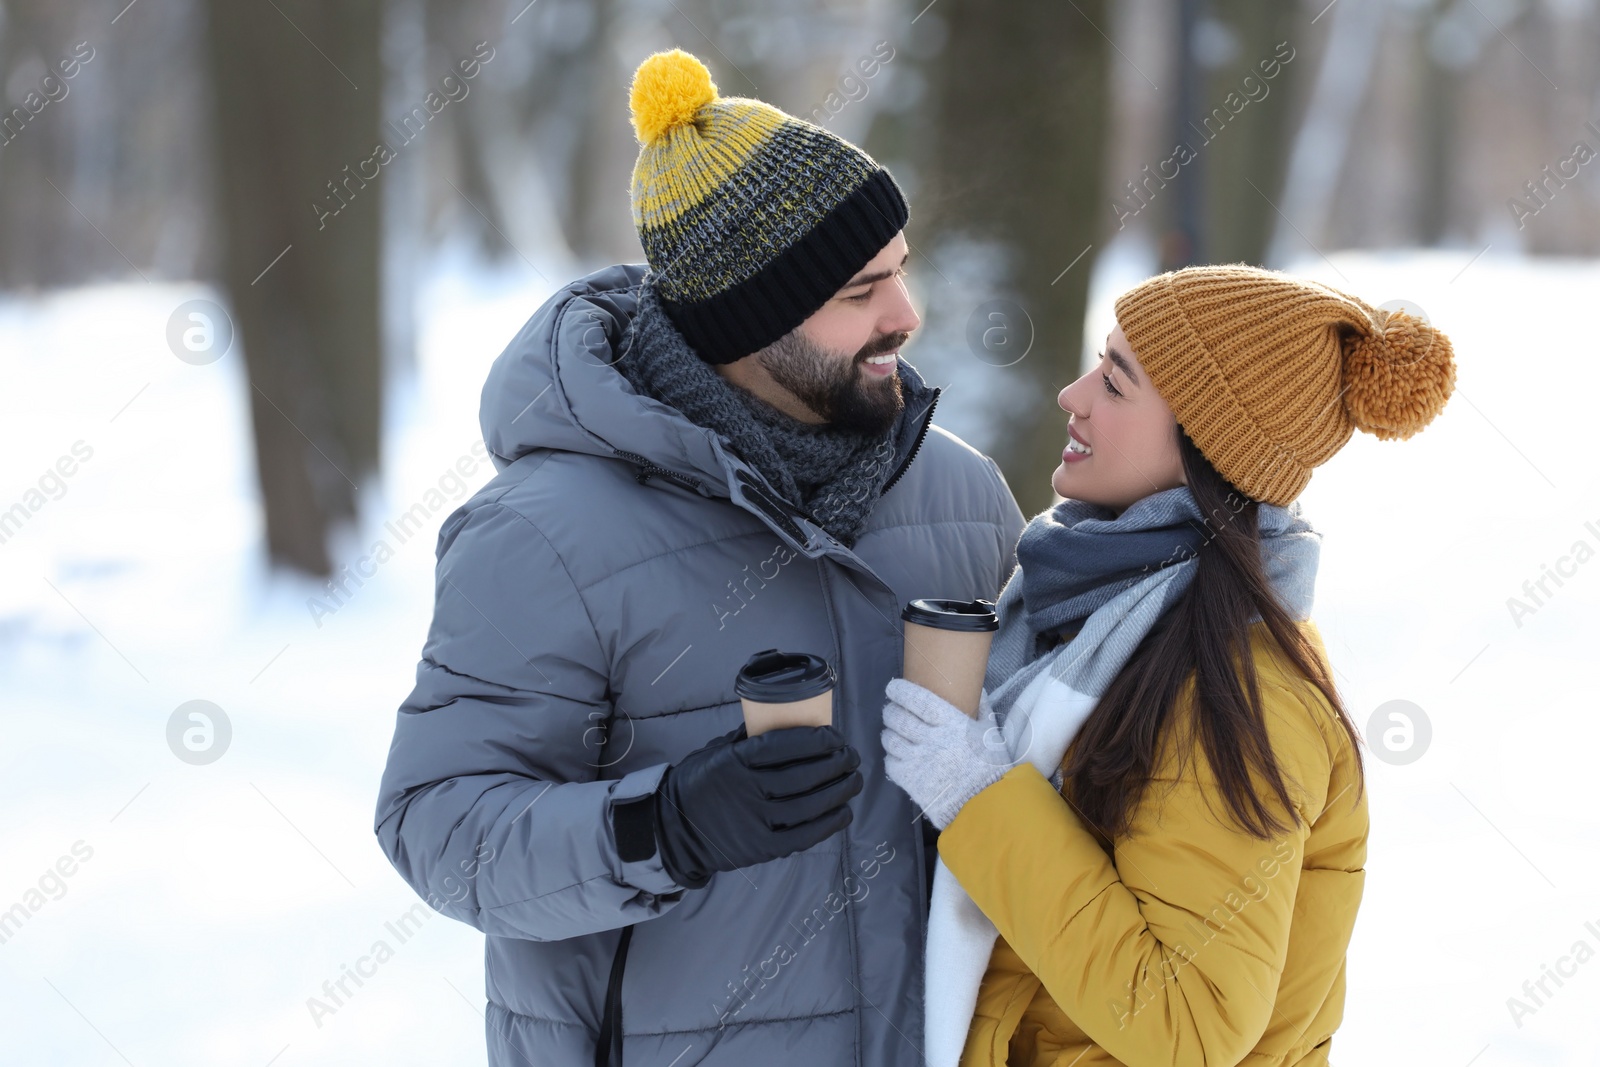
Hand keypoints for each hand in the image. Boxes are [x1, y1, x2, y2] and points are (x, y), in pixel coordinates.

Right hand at [654, 723, 862, 888]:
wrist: (674, 829)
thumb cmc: (701, 783)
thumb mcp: (717, 751)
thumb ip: (750, 739)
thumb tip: (790, 719)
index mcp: (733, 762)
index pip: (782, 746)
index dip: (815, 740)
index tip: (835, 736)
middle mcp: (745, 791)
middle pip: (802, 775)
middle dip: (836, 763)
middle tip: (851, 756)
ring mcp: (754, 822)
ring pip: (809, 805)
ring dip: (839, 791)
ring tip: (853, 779)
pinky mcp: (762, 848)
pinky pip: (804, 835)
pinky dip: (829, 823)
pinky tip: (844, 811)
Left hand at [881, 678, 1016, 829]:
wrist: (985, 806)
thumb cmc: (991, 768)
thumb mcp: (991, 735)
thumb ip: (983, 711)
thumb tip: (978, 690)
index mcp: (952, 724)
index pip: (918, 700)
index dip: (902, 692)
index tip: (893, 687)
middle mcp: (932, 739)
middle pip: (899, 718)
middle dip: (891, 711)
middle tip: (892, 710)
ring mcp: (919, 761)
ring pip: (890, 739)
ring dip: (888, 732)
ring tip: (892, 731)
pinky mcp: (911, 781)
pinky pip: (891, 762)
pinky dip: (891, 756)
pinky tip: (897, 754)